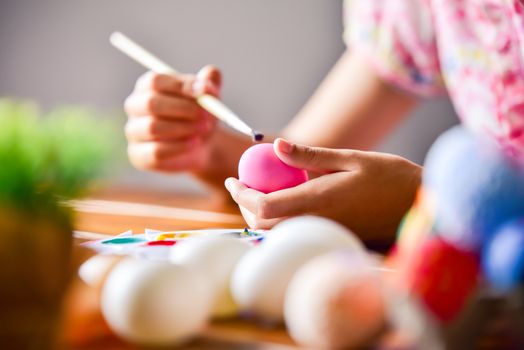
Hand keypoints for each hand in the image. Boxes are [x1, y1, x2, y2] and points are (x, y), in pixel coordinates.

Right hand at [124, 65, 220, 171]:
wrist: (200, 146)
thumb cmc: (199, 116)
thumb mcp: (208, 99)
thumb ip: (209, 85)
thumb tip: (212, 72)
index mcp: (148, 86)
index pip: (155, 81)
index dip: (180, 86)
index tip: (204, 92)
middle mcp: (135, 106)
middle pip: (151, 103)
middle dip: (183, 109)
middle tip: (206, 116)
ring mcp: (133, 131)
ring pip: (153, 128)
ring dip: (183, 129)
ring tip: (203, 130)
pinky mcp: (138, 155)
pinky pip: (155, 151)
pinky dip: (179, 147)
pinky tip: (194, 144)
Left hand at [225, 139, 420, 239]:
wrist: (419, 207)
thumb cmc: (390, 177)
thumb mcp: (351, 157)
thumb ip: (310, 155)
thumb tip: (274, 145)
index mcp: (318, 201)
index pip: (263, 205)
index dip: (241, 195)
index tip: (231, 179)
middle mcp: (316, 222)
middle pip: (264, 224)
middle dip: (245, 206)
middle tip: (241, 184)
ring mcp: (323, 234)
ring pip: (276, 232)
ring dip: (259, 215)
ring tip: (256, 191)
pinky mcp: (331, 238)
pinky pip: (294, 233)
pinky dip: (278, 220)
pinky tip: (283, 201)